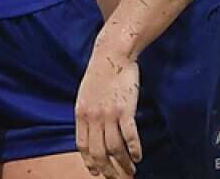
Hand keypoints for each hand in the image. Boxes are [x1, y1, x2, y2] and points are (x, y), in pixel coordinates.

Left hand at [76, 44, 142, 178]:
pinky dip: (134, 150)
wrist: (113, 54)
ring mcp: (109, 114)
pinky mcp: (125, 110)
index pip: (83, 146)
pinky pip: (129, 136)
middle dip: (108, 170)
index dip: (89, 162)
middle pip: (99, 152)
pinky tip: (138, 156)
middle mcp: (93, 117)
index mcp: (81, 113)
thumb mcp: (86, 94)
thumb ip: (88, 113)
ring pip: (115, 149)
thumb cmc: (101, 72)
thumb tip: (92, 131)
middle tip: (117, 178)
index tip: (96, 172)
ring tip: (131, 171)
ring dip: (124, 164)